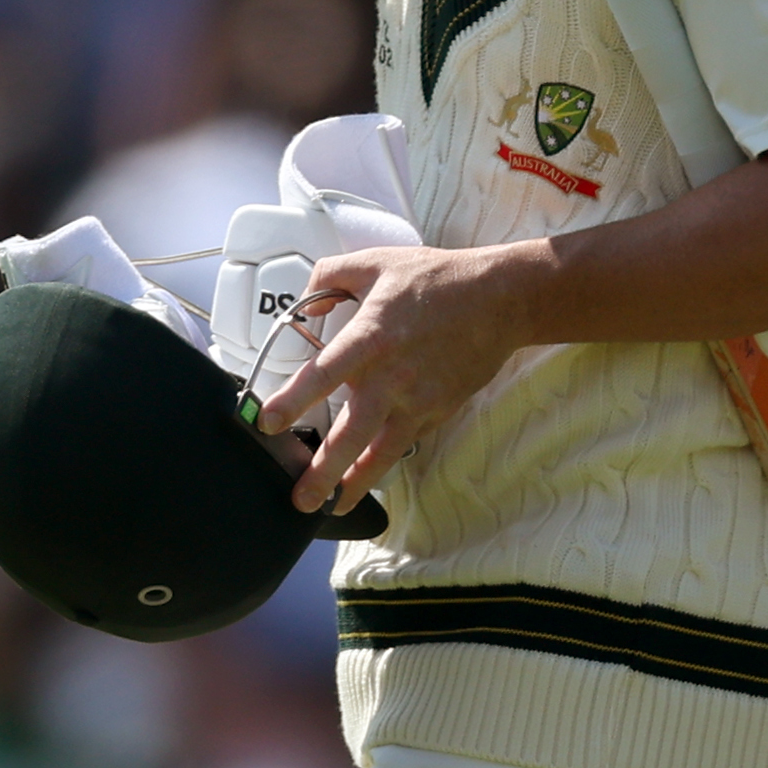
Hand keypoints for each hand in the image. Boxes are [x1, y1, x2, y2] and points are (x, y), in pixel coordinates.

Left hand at [258, 239, 543, 513]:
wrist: (500, 299)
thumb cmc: (437, 278)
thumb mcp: (376, 261)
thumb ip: (330, 276)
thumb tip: (307, 304)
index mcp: (370, 337)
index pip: (322, 375)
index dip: (293, 400)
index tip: (267, 423)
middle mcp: (391, 376)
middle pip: (350, 434)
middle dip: (322, 471)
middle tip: (299, 497)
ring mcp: (417, 399)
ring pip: (381, 452)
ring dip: (355, 483)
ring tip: (333, 506)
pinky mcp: (437, 411)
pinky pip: (405, 442)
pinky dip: (385, 462)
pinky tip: (366, 477)